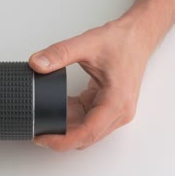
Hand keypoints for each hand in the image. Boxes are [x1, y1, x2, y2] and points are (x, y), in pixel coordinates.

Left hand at [29, 20, 150, 150]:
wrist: (138, 35)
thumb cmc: (122, 40)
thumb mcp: (87, 43)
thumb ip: (59, 53)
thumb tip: (37, 64)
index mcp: (116, 102)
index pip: (87, 133)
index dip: (62, 140)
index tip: (42, 138)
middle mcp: (119, 112)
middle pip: (85, 137)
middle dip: (60, 137)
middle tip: (36, 131)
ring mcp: (114, 112)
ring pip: (85, 131)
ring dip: (65, 127)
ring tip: (44, 118)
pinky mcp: (108, 107)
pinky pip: (86, 120)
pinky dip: (70, 117)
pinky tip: (57, 107)